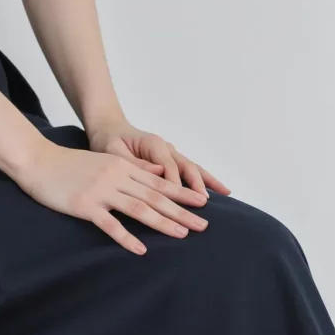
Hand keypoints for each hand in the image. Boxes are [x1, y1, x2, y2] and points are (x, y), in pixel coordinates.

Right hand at [18, 137, 209, 254]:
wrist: (37, 160)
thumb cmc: (70, 164)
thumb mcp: (105, 161)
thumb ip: (132, 168)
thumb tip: (160, 172)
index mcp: (123, 168)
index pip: (159, 182)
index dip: (182, 194)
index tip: (202, 204)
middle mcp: (117, 177)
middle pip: (155, 197)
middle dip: (181, 212)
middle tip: (203, 226)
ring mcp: (102, 191)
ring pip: (139, 208)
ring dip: (162, 223)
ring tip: (182, 236)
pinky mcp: (86, 205)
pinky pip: (110, 224)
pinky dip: (127, 237)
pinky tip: (142, 250)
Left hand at [87, 117, 230, 197]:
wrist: (109, 129)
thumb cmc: (108, 141)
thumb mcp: (112, 150)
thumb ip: (133, 162)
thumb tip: (157, 172)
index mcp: (152, 144)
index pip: (168, 168)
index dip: (174, 186)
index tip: (179, 203)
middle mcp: (166, 148)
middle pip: (186, 168)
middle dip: (196, 186)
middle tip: (204, 205)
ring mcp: (171, 154)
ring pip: (194, 168)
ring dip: (208, 182)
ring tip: (226, 194)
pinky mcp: (173, 161)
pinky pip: (192, 171)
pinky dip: (207, 181)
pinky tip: (222, 191)